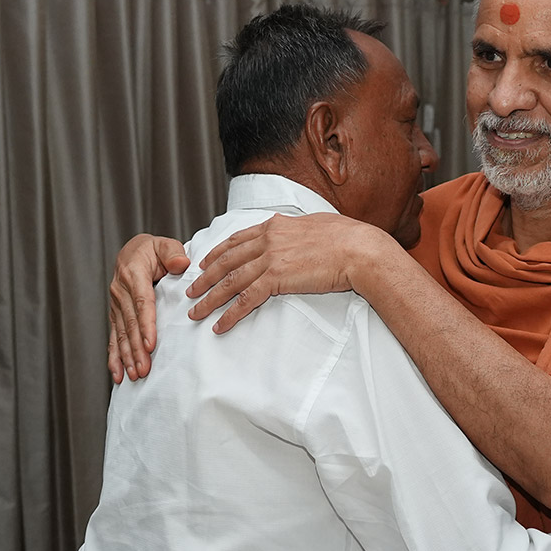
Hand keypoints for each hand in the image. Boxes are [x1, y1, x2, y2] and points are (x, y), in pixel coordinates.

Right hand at [108, 234, 188, 382]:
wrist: (132, 251)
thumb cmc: (154, 251)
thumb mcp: (165, 245)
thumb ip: (173, 253)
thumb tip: (181, 264)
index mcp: (134, 274)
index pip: (142, 303)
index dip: (146, 324)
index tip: (150, 344)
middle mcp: (121, 291)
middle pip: (130, 323)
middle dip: (136, 348)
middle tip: (144, 369)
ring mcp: (116, 304)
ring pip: (120, 333)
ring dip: (126, 356)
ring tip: (134, 375)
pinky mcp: (115, 314)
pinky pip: (113, 336)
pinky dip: (115, 356)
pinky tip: (117, 373)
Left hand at [186, 213, 388, 333]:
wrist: (359, 249)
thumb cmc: (349, 238)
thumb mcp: (319, 225)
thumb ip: (301, 230)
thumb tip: (301, 232)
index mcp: (276, 226)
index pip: (238, 239)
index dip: (218, 252)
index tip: (205, 262)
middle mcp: (268, 239)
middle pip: (226, 261)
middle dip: (205, 278)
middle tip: (190, 291)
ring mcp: (270, 259)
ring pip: (229, 281)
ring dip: (209, 298)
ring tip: (195, 312)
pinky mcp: (277, 279)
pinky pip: (246, 300)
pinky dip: (230, 314)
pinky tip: (220, 325)